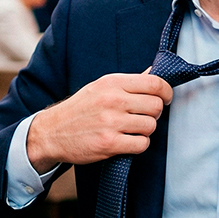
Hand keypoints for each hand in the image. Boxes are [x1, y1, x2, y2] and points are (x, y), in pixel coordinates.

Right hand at [26, 72, 172, 173]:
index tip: (165, 98)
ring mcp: (111, 123)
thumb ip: (129, 82)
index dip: (166, 92)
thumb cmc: (80, 109)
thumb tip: (155, 73)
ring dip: (146, 130)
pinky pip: (141, 144)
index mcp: (112, 83)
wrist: (52, 132)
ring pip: (151, 126)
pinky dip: (139, 145)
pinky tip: (128, 141)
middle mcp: (113, 101)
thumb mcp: (101, 87)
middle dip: (155, 113)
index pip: (154, 83)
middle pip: (156, 106)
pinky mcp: (109, 144)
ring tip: (132, 129)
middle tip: (144, 116)